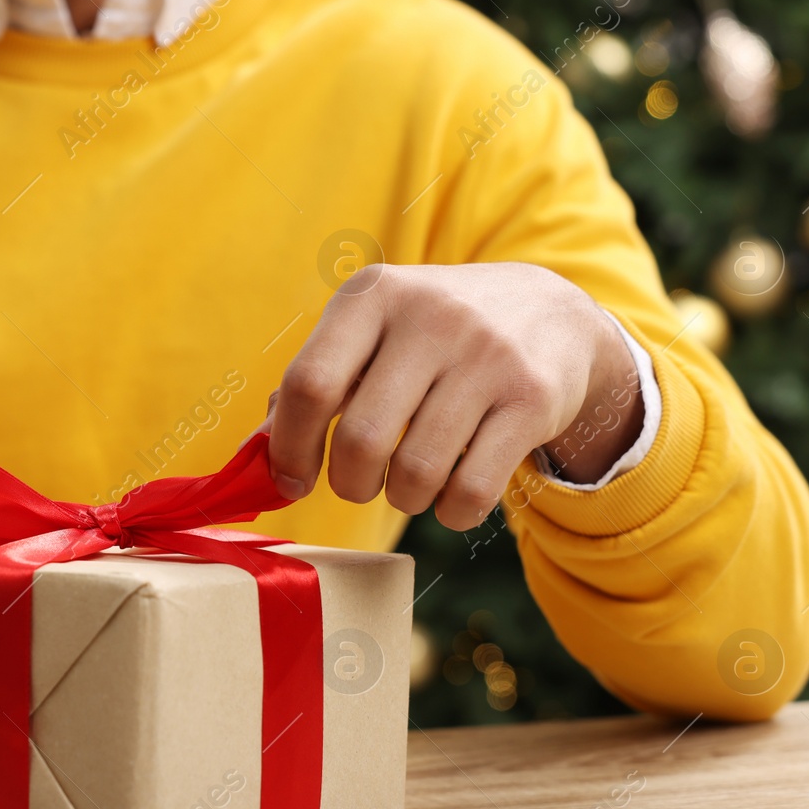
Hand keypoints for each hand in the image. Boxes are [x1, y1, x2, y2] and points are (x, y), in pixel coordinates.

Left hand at [265, 262, 642, 530]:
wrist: (551, 315)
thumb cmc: (432, 337)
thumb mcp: (372, 332)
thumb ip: (314, 383)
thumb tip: (257, 457)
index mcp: (373, 296)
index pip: (310, 383)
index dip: (290, 447)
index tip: (292, 479)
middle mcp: (430, 316)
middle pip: (361, 438)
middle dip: (350, 483)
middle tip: (360, 482)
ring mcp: (487, 355)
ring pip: (416, 472)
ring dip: (404, 498)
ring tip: (410, 483)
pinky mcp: (532, 398)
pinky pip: (471, 490)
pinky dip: (452, 512)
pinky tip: (452, 495)